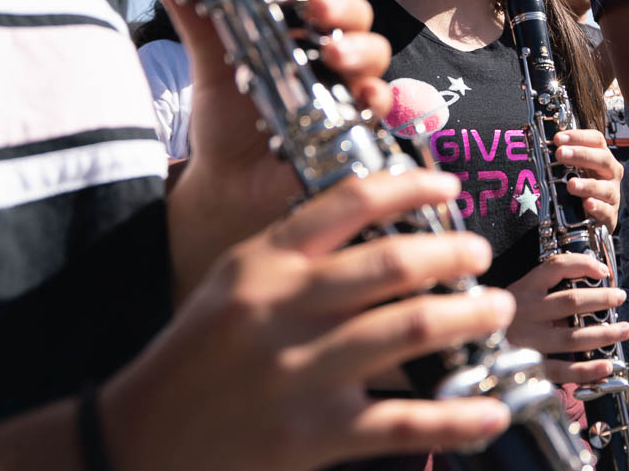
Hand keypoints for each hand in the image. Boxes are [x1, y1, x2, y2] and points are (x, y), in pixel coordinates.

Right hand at [103, 170, 514, 470]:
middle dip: (455, 254)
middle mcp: (284, 309)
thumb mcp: (234, 281)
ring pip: (410, 329)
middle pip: (394, 263)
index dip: (411, 188)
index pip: (349, 203)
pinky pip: (401, 421)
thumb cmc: (198, 355)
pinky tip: (492, 408)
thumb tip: (383, 220)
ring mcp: (300, 373)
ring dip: (470, 316)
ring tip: (495, 310)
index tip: (450, 187)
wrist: (133, 440)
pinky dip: (456, 415)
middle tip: (481, 254)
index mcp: (265, 263)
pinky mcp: (311, 434)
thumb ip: (297, 250)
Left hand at [161, 0, 392, 212]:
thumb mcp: (211, 66)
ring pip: (374, 53)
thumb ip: (198, 21)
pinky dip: (377, 96)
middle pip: (353, 12)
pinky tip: (364, 95)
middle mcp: (328, 49)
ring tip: (333, 51)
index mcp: (297, 25)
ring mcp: (347, 84)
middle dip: (339, 3)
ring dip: (359, 47)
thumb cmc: (229, 121)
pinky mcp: (357, 123)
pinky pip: (380, 105)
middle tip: (314, 4)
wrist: (229, 185)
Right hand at [506, 254, 628, 384]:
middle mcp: (525, 313)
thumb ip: (544, 293)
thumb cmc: (501, 322)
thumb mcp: (515, 297)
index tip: (604, 271)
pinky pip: (562, 370)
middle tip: (621, 297)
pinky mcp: (528, 367)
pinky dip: (587, 369)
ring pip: (573, 337)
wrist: (469, 347)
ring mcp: (527, 342)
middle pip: (571, 301)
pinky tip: (606, 365)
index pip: (555, 266)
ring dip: (605, 334)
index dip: (583, 264)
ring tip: (624, 330)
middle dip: (603, 299)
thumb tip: (587, 287)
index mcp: (523, 289)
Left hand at [553, 129, 621, 229]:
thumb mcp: (575, 171)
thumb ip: (564, 160)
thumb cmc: (583, 188)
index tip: (558, 138)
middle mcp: (611, 174)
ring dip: (587, 185)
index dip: (578, 136)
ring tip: (571, 184)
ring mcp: (612, 195)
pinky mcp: (610, 216)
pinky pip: (606, 211)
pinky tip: (587, 204)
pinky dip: (597, 207)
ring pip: (605, 188)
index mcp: (602, 158)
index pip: (596, 140)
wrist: (594, 218)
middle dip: (581, 155)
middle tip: (560, 153)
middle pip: (603, 160)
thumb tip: (541, 148)